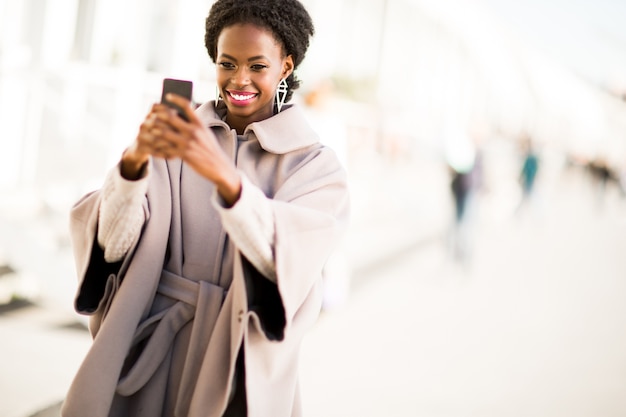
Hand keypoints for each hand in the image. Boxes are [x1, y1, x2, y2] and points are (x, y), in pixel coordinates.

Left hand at [124, 94, 241, 205]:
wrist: (220, 167)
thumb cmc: (211, 150)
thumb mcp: (206, 134)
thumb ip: (195, 126)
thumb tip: (180, 117)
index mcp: (200, 124)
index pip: (187, 105)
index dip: (175, 99)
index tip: (167, 96)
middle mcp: (194, 131)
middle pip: (170, 117)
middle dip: (158, 116)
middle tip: (150, 116)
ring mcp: (188, 142)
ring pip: (164, 132)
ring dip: (154, 131)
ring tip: (148, 131)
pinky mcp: (184, 154)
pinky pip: (166, 148)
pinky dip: (158, 147)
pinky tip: (153, 146)